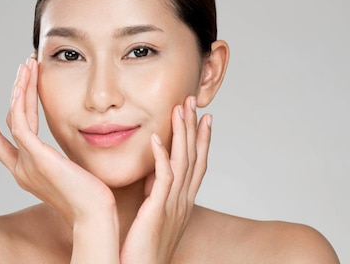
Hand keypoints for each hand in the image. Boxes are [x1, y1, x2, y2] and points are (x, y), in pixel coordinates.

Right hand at [0, 58, 115, 224]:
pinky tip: (24, 83)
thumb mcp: (71, 173)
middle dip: (15, 91)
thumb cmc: (90, 199)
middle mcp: (21, 167)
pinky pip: (20, 124)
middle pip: (8, 122)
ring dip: (20, 88)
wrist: (94, 216)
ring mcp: (26, 163)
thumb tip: (73, 143)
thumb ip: (62, 158)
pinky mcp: (37, 158)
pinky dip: (19, 102)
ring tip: (27, 64)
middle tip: (23, 67)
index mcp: (26, 171)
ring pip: (14, 117)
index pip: (1, 139)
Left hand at [120, 96, 210, 263]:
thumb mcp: (155, 219)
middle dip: (194, 127)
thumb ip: (157, 197)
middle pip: (195, 157)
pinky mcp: (157, 212)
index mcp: (184, 203)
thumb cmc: (144, 251)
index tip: (205, 117)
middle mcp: (183, 202)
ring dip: (181, 134)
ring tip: (178, 109)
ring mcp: (173, 206)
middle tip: (194, 101)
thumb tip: (152, 179)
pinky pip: (163, 179)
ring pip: (183, 162)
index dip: (202, 139)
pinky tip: (156, 138)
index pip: (197, 164)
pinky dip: (161, 157)